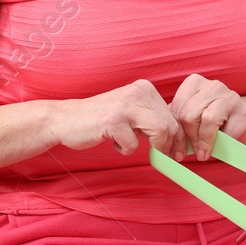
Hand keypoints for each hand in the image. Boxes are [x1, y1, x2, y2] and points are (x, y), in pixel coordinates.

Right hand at [50, 79, 192, 158]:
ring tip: (131, 144)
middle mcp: (137, 92)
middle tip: (164, 156)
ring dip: (152, 146)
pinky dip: (125, 149)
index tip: (179, 153)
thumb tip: (179, 138)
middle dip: (169, 145)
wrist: (66, 119)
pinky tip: (112, 141)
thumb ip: (152, 119)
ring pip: (160, 131)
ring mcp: (125, 105)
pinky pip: (133, 144)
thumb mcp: (131, 113)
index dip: (179, 137)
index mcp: (144, 88)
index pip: (173, 115)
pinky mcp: (113, 120)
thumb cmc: (102, 120)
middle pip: (170, 124)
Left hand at [170, 74, 245, 160]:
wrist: (244, 122)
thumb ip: (179, 121)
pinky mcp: (243, 112)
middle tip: (193, 152)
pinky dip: (221, 142)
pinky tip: (220, 146)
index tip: (176, 151)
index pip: (176, 109)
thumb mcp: (193, 118)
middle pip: (189, 114)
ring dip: (204, 141)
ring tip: (204, 152)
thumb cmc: (215, 122)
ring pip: (207, 119)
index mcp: (194, 83)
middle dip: (189, 138)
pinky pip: (227, 131)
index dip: (175, 134)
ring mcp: (230, 96)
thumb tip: (166, 138)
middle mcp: (212, 86)